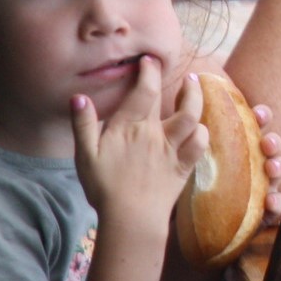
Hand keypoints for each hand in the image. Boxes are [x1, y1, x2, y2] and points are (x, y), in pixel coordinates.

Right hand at [72, 56, 207, 238]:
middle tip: (168, 65)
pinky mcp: (183, 166)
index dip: (149, 71)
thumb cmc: (104, 188)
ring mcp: (171, 149)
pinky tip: (199, 124)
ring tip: (194, 84)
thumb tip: (78, 96)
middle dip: (169, 78)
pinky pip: (199, 143)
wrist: (130, 219)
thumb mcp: (85, 156)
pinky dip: (202, 131)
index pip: (143, 90)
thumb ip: (82, 125)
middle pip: (167, 98)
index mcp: (129, 128)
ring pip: (191, 116)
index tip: (149, 60)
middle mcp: (153, 134)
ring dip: (195, 96)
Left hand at [175, 73, 280, 218]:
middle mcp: (256, 162)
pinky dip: (277, 203)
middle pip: (272, 147)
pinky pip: (275, 207)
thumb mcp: (192, 151)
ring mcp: (262, 186)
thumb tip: (184, 87)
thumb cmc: (198, 182)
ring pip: (279, 172)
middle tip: (266, 142)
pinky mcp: (261, 212)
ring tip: (270, 168)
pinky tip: (271, 202)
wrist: (191, 225)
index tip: (258, 113)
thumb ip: (192, 124)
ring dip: (279, 167)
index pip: (257, 125)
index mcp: (242, 144)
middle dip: (274, 142)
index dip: (262, 117)